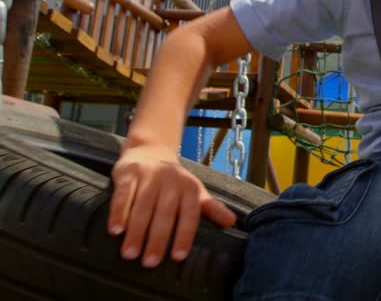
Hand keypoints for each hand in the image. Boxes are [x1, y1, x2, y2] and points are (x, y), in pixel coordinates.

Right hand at [107, 144, 236, 267]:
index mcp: (190, 189)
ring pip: (142, 207)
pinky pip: (123, 195)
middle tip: (149, 263)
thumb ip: (211, 208)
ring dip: (136, 232)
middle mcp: (171, 182)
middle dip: (157, 240)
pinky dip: (118, 213)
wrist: (151, 150)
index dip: (184, 236)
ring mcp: (149, 176)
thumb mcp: (195, 192)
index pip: (189, 215)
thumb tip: (232, 222)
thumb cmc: (174, 181)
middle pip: (164, 214)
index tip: (177, 257)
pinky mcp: (129, 173)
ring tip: (130, 254)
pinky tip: (116, 231)